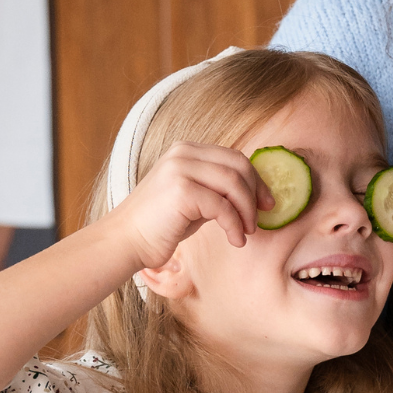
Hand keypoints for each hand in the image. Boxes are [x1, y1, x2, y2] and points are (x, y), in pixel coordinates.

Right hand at [110, 141, 273, 267]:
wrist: (126, 241)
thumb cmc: (161, 225)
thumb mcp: (193, 199)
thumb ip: (217, 190)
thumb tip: (254, 194)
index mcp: (187, 150)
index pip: (234, 157)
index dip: (256, 179)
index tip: (266, 202)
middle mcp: (183, 153)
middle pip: (239, 165)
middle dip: (256, 192)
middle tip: (261, 218)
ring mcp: (181, 169)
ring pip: (234, 183)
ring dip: (247, 211)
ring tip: (247, 232)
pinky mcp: (181, 191)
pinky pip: (223, 206)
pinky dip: (235, 225)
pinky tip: (236, 240)